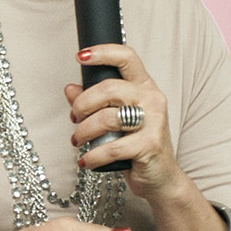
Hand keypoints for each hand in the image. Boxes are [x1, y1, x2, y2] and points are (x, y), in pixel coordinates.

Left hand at [67, 44, 181, 197]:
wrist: (160, 177)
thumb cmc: (136, 144)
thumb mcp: (115, 120)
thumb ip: (93, 103)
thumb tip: (70, 89)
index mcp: (144, 86)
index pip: (127, 57)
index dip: (103, 53)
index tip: (80, 56)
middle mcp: (152, 99)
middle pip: (109, 88)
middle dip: (82, 104)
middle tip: (74, 118)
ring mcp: (154, 121)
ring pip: (107, 118)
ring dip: (84, 131)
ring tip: (78, 140)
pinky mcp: (150, 145)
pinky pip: (112, 147)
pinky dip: (93, 156)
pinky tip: (86, 160)